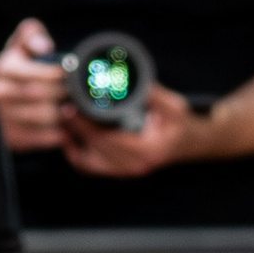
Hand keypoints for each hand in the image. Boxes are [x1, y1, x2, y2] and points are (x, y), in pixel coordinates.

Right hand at [0, 17, 69, 151]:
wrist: (7, 91)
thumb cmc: (22, 62)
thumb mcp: (24, 41)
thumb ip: (33, 34)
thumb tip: (44, 48)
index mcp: (2, 68)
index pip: (36, 73)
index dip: (58, 75)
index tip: (71, 74)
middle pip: (40, 96)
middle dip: (63, 93)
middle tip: (76, 92)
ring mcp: (2, 117)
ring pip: (43, 118)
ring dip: (63, 115)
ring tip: (74, 108)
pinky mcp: (10, 137)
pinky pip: (40, 138)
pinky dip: (57, 134)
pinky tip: (66, 128)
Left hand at [61, 83, 202, 177]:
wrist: (190, 143)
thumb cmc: (181, 125)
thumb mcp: (175, 107)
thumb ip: (154, 95)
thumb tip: (132, 80)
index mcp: (147, 151)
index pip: (109, 141)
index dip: (87, 126)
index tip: (73, 108)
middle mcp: (135, 166)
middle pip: (95, 151)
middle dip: (76, 131)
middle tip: (63, 109)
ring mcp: (126, 172)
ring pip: (89, 164)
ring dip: (72, 145)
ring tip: (64, 122)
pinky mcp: (120, 171)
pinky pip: (92, 168)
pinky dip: (77, 155)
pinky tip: (69, 138)